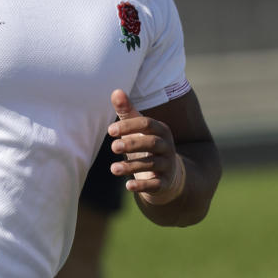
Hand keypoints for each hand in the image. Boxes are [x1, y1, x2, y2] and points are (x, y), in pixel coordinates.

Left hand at [108, 90, 185, 204]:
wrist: (167, 174)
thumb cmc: (146, 146)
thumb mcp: (138, 129)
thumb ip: (127, 112)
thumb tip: (115, 90)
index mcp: (160, 130)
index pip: (146, 124)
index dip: (129, 126)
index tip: (110, 130)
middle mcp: (166, 146)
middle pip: (151, 143)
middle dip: (132, 144)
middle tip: (113, 147)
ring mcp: (167, 165)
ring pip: (151, 164)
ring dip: (132, 166)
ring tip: (113, 168)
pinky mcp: (164, 182)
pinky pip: (155, 184)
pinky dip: (142, 186)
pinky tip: (128, 187)